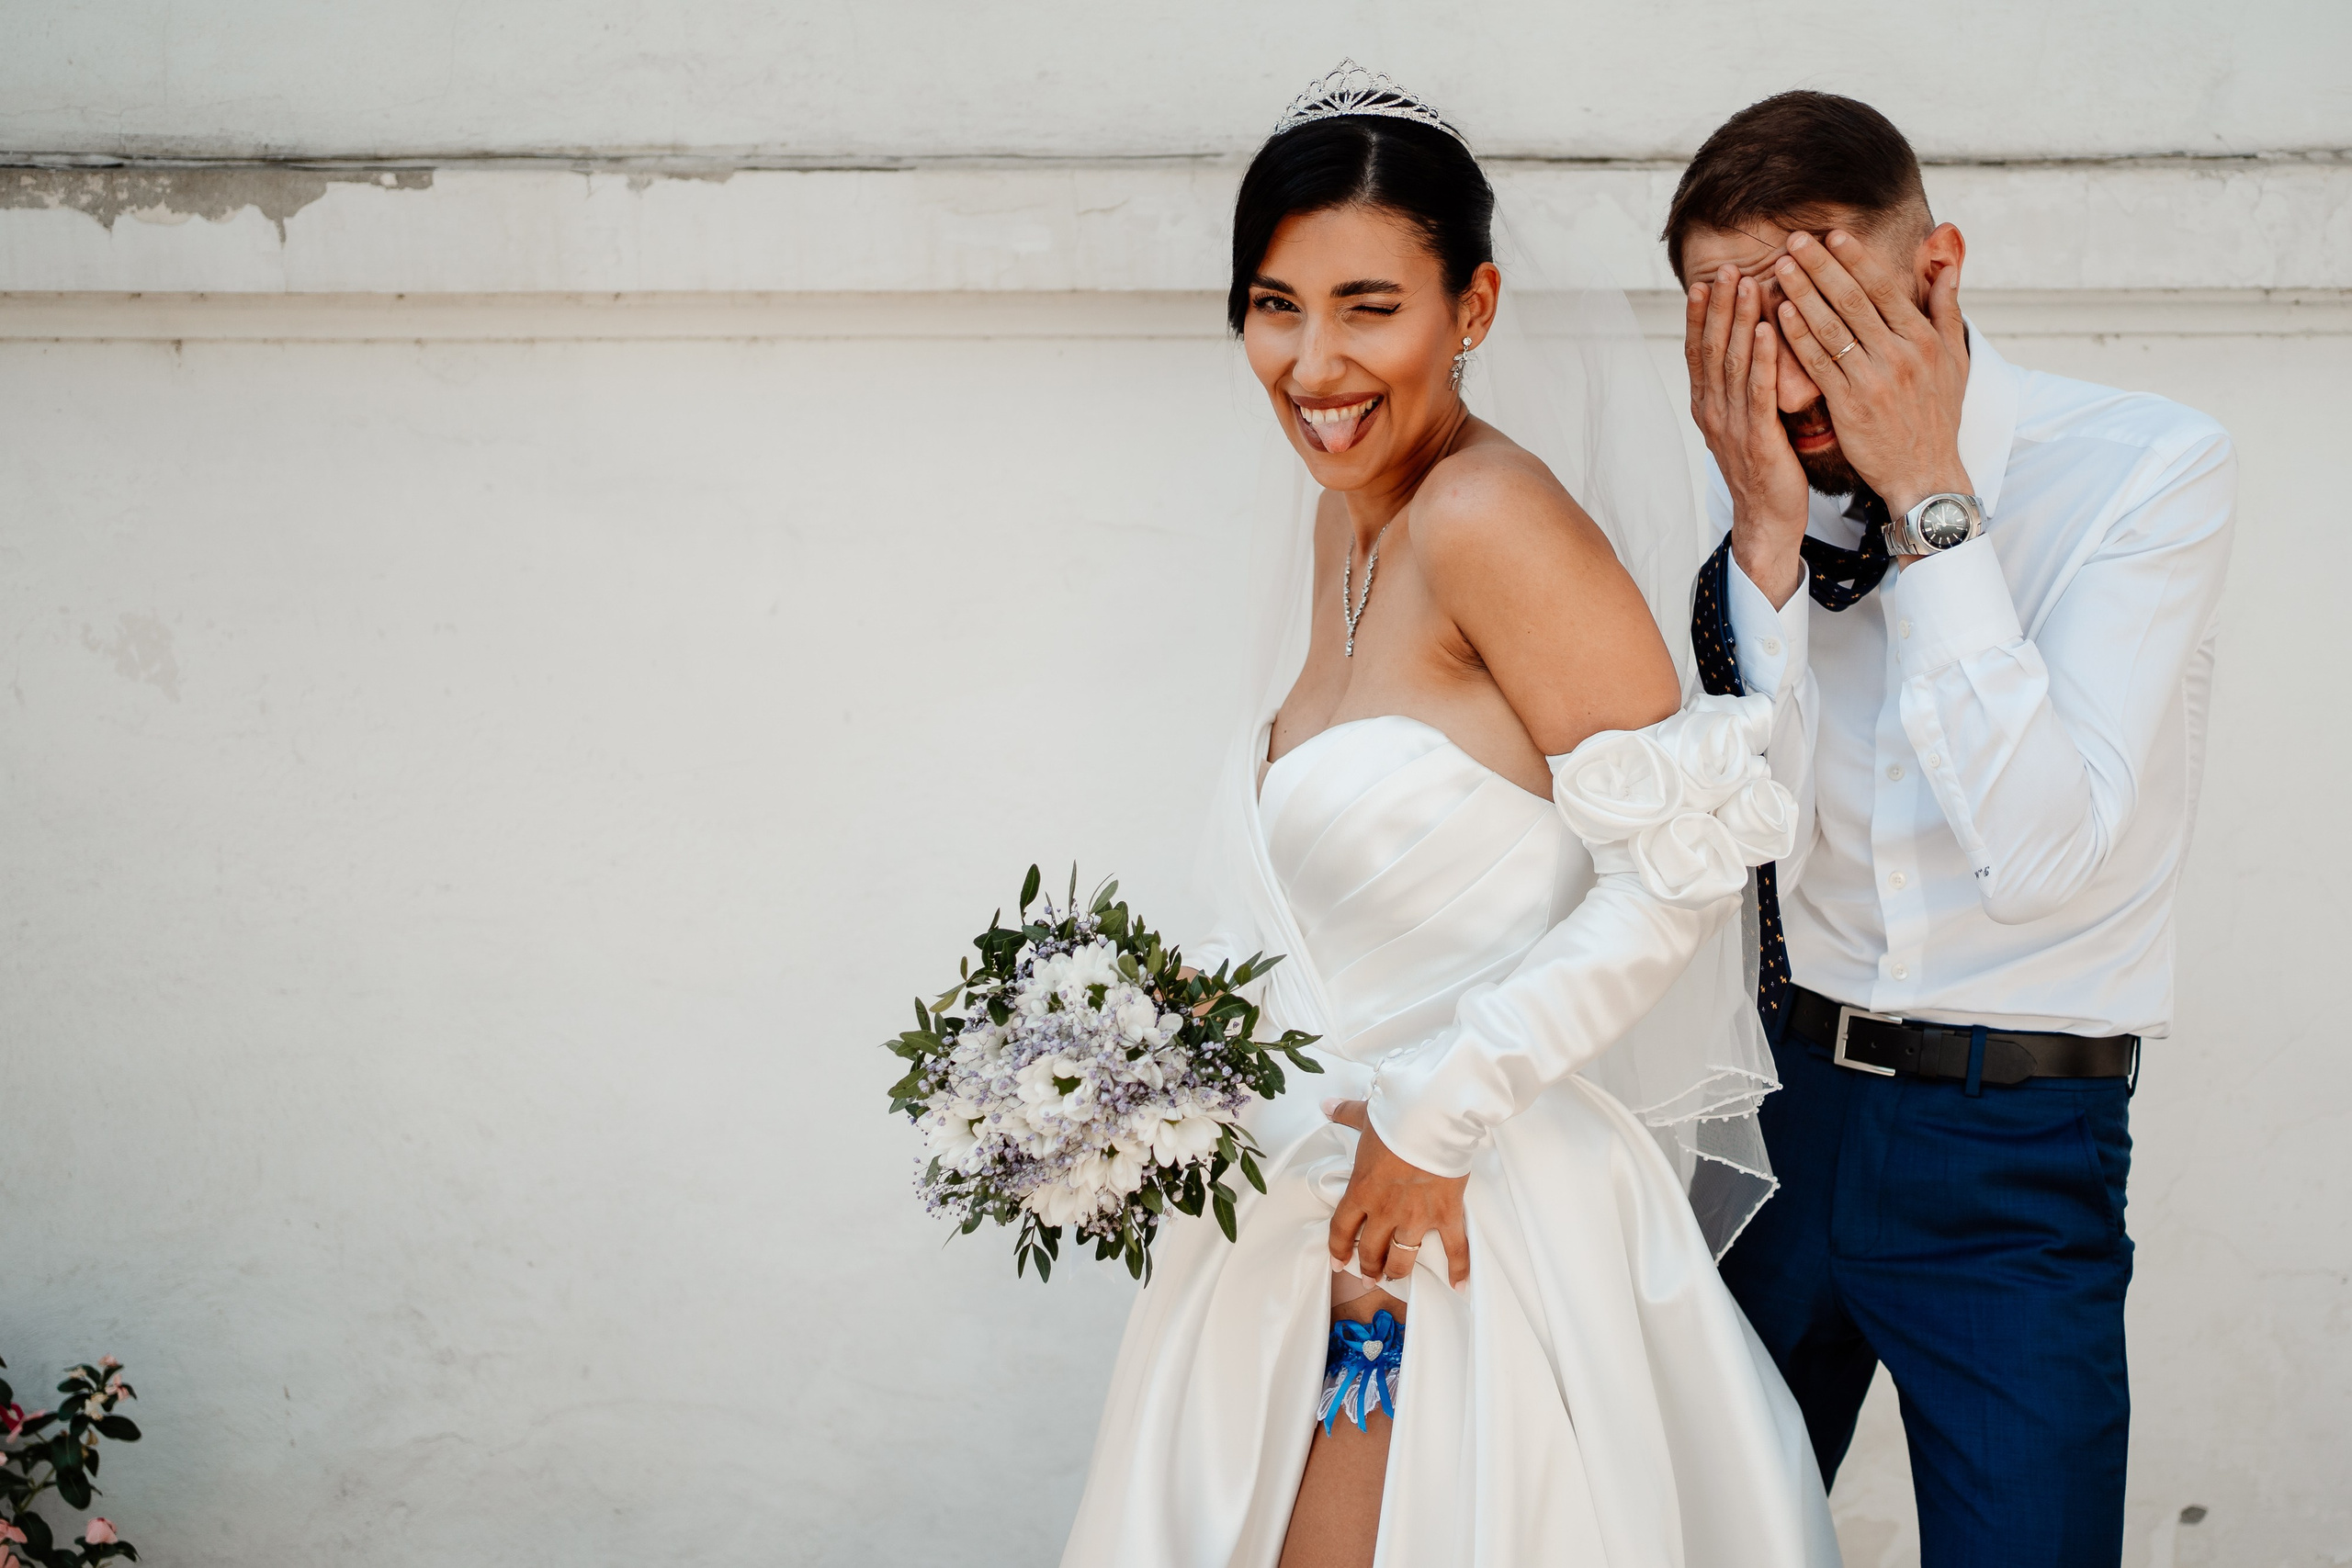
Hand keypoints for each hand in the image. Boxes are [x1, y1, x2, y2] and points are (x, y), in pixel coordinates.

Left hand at [1323, 1098, 1469, 1289]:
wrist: (1433, 1118)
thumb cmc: (1397, 1117)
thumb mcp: (1366, 1115)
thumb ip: (1346, 1113)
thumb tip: (1327, 1104)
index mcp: (1361, 1190)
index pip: (1341, 1228)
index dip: (1338, 1249)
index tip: (1338, 1263)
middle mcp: (1385, 1210)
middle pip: (1371, 1250)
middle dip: (1368, 1267)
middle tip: (1369, 1277)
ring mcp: (1416, 1216)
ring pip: (1403, 1257)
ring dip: (1397, 1271)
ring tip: (1395, 1278)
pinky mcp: (1446, 1214)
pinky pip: (1454, 1248)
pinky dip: (1458, 1269)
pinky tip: (1459, 1286)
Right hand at [1686, 267, 1810, 607]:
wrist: (1767, 521)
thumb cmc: (1764, 470)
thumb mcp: (1745, 424)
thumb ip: (1743, 389)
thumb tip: (1747, 353)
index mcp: (1707, 408)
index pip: (1697, 354)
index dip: (1699, 318)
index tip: (1704, 283)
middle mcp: (1713, 413)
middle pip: (1712, 350)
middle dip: (1719, 307)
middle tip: (1727, 269)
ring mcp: (1733, 426)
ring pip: (1732, 363)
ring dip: (1739, 321)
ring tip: (1747, 284)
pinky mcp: (1759, 438)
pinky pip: (1759, 391)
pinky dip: (1763, 357)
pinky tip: (1768, 329)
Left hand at [1771, 229, 1972, 521]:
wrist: (1925, 473)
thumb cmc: (1937, 415)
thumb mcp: (1955, 359)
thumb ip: (1947, 309)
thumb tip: (1948, 264)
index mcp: (1923, 338)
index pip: (1883, 288)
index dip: (1855, 259)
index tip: (1832, 236)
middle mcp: (1899, 354)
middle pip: (1852, 300)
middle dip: (1820, 267)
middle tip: (1794, 241)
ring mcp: (1873, 379)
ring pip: (1831, 327)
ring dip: (1802, 294)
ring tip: (1779, 269)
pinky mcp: (1849, 405)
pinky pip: (1818, 363)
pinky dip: (1798, 337)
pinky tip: (1779, 314)